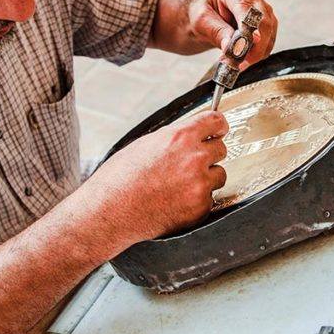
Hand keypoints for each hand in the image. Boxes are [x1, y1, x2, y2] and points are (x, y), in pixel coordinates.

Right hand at [84, 111, 228, 245]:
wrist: (111, 211)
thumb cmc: (121, 178)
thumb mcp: (145, 144)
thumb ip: (174, 138)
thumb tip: (191, 134)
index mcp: (180, 137)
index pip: (215, 122)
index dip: (219, 126)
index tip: (220, 130)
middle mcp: (194, 158)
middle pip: (221, 149)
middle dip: (209, 155)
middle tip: (190, 165)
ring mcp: (200, 184)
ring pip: (219, 175)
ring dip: (206, 179)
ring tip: (179, 186)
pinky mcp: (200, 207)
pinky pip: (210, 199)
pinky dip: (197, 201)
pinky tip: (176, 202)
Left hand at [188, 0, 277, 68]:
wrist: (208, 19)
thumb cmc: (204, 15)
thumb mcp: (202, 21)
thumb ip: (216, 31)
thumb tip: (231, 46)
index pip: (245, 7)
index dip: (251, 24)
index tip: (254, 40)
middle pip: (263, 21)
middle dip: (256, 45)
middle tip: (241, 62)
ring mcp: (263, 10)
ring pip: (269, 33)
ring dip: (257, 53)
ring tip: (237, 64)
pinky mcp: (268, 24)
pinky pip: (269, 42)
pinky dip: (258, 54)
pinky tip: (244, 61)